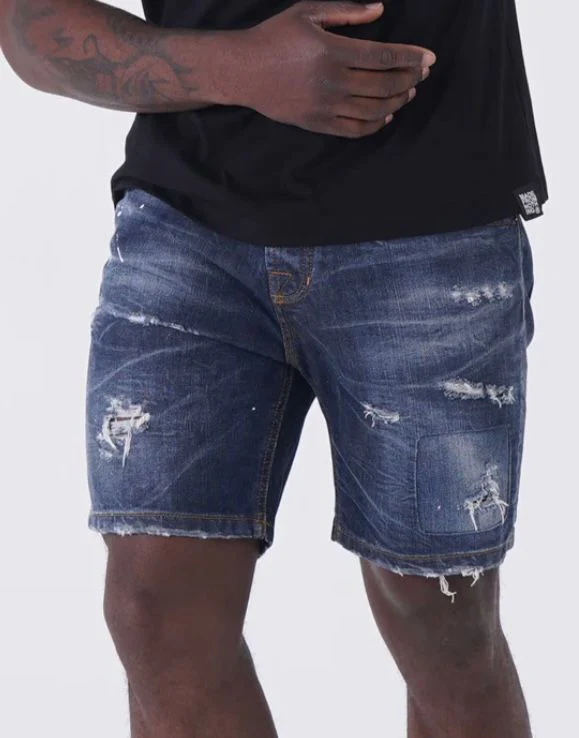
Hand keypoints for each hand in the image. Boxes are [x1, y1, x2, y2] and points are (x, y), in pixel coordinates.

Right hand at [238, 1, 435, 137]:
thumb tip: (380, 9)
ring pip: (374, 110)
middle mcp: (332, 82)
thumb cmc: (274, 37)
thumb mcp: (307, 12)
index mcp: (332, 51)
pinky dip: (376, 124)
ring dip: (397, 101)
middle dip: (410, 78)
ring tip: (408, 91)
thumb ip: (346, 11)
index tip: (429, 57)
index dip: (411, 58)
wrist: (243, 71)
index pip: (384, 57)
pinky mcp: (318, 124)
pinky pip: (355, 130)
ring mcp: (326, 107)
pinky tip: (386, 115)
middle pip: (384, 85)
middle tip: (422, 73)